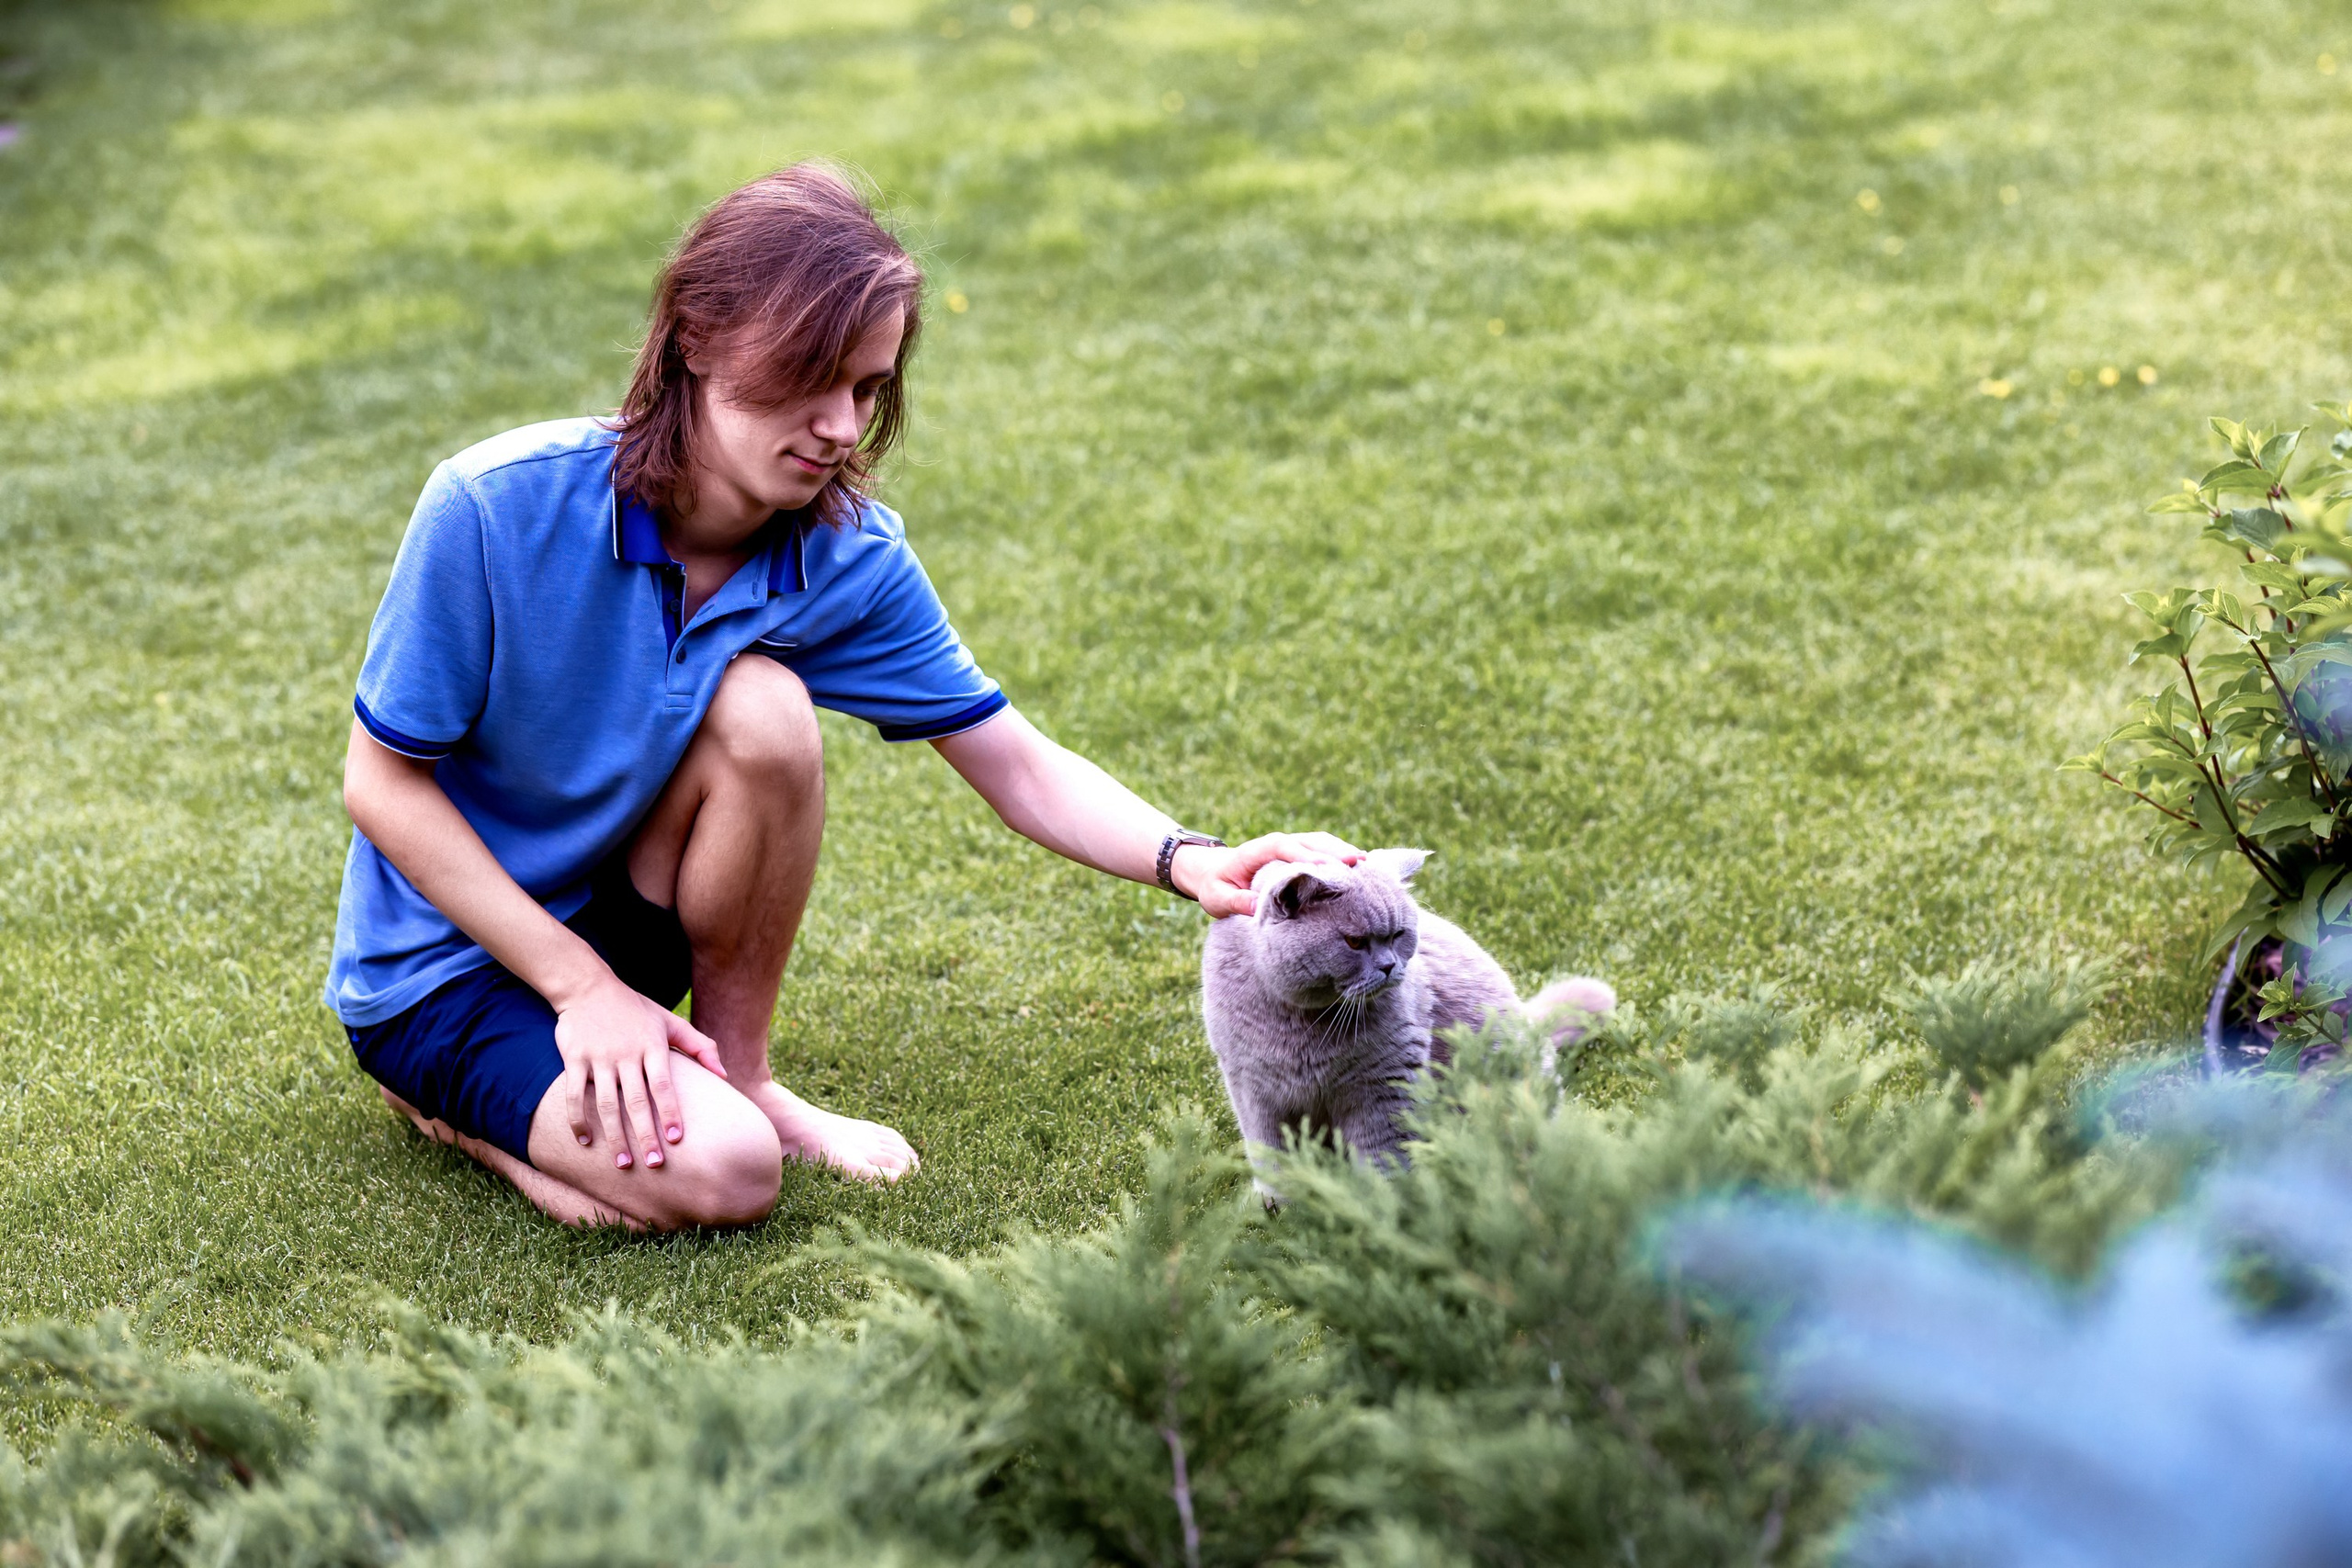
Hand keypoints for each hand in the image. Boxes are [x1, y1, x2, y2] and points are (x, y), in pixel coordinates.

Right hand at [552, 978, 729, 1169]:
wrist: (588, 987)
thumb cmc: (635, 1009)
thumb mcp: (669, 1021)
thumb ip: (699, 1046)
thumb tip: (724, 1075)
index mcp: (652, 1046)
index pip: (665, 1085)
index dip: (671, 1112)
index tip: (677, 1139)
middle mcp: (626, 1054)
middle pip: (637, 1101)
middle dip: (646, 1134)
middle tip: (655, 1164)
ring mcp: (599, 1057)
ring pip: (607, 1103)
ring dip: (614, 1136)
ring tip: (623, 1164)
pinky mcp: (574, 1058)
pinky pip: (575, 1094)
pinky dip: (578, 1119)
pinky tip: (585, 1141)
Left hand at [1171, 831, 1362, 918]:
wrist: (1214, 872)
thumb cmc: (1216, 887)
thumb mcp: (1217, 898)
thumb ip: (1236, 902)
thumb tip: (1259, 906)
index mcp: (1256, 851)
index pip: (1283, 847)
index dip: (1304, 856)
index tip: (1326, 868)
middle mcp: (1276, 843)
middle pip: (1309, 841)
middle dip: (1334, 851)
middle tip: (1360, 863)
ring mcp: (1290, 845)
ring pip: (1320, 842)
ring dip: (1342, 850)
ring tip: (1368, 864)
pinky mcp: (1299, 852)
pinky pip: (1322, 849)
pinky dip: (1341, 855)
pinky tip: (1361, 867)